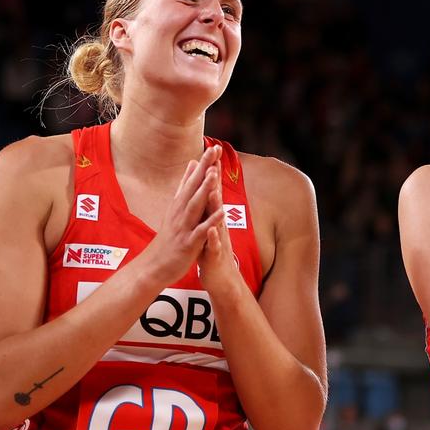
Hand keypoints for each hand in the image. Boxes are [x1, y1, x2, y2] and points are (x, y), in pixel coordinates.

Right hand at [137, 144, 225, 286]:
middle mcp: (179, 212)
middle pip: (193, 187)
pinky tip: (221, 213)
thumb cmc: (168, 238)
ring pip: (195, 206)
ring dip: (204, 190)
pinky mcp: (187, 243)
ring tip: (213, 174)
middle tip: (213, 151)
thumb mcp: (175, 209)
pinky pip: (200, 231)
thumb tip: (191, 165)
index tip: (212, 147)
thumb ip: (184, 187)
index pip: (191, 180)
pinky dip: (210, 222)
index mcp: (179, 204)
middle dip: (204, 169)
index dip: (202, 163)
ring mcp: (183, 227)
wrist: (153, 266)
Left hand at [197, 171, 241, 298]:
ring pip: (217, 221)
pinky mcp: (216, 256)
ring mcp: (219, 239)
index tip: (210, 151)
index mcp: (213, 217)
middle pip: (218, 199)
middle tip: (214, 162)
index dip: (212, 171)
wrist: (222, 279)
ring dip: (216, 206)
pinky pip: (214, 246)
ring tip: (214, 191)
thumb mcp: (209, 225)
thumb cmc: (212, 250)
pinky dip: (213, 237)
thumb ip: (208, 207)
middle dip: (216, 182)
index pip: (213, 190)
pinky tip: (210, 229)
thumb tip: (208, 186)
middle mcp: (218, 224)